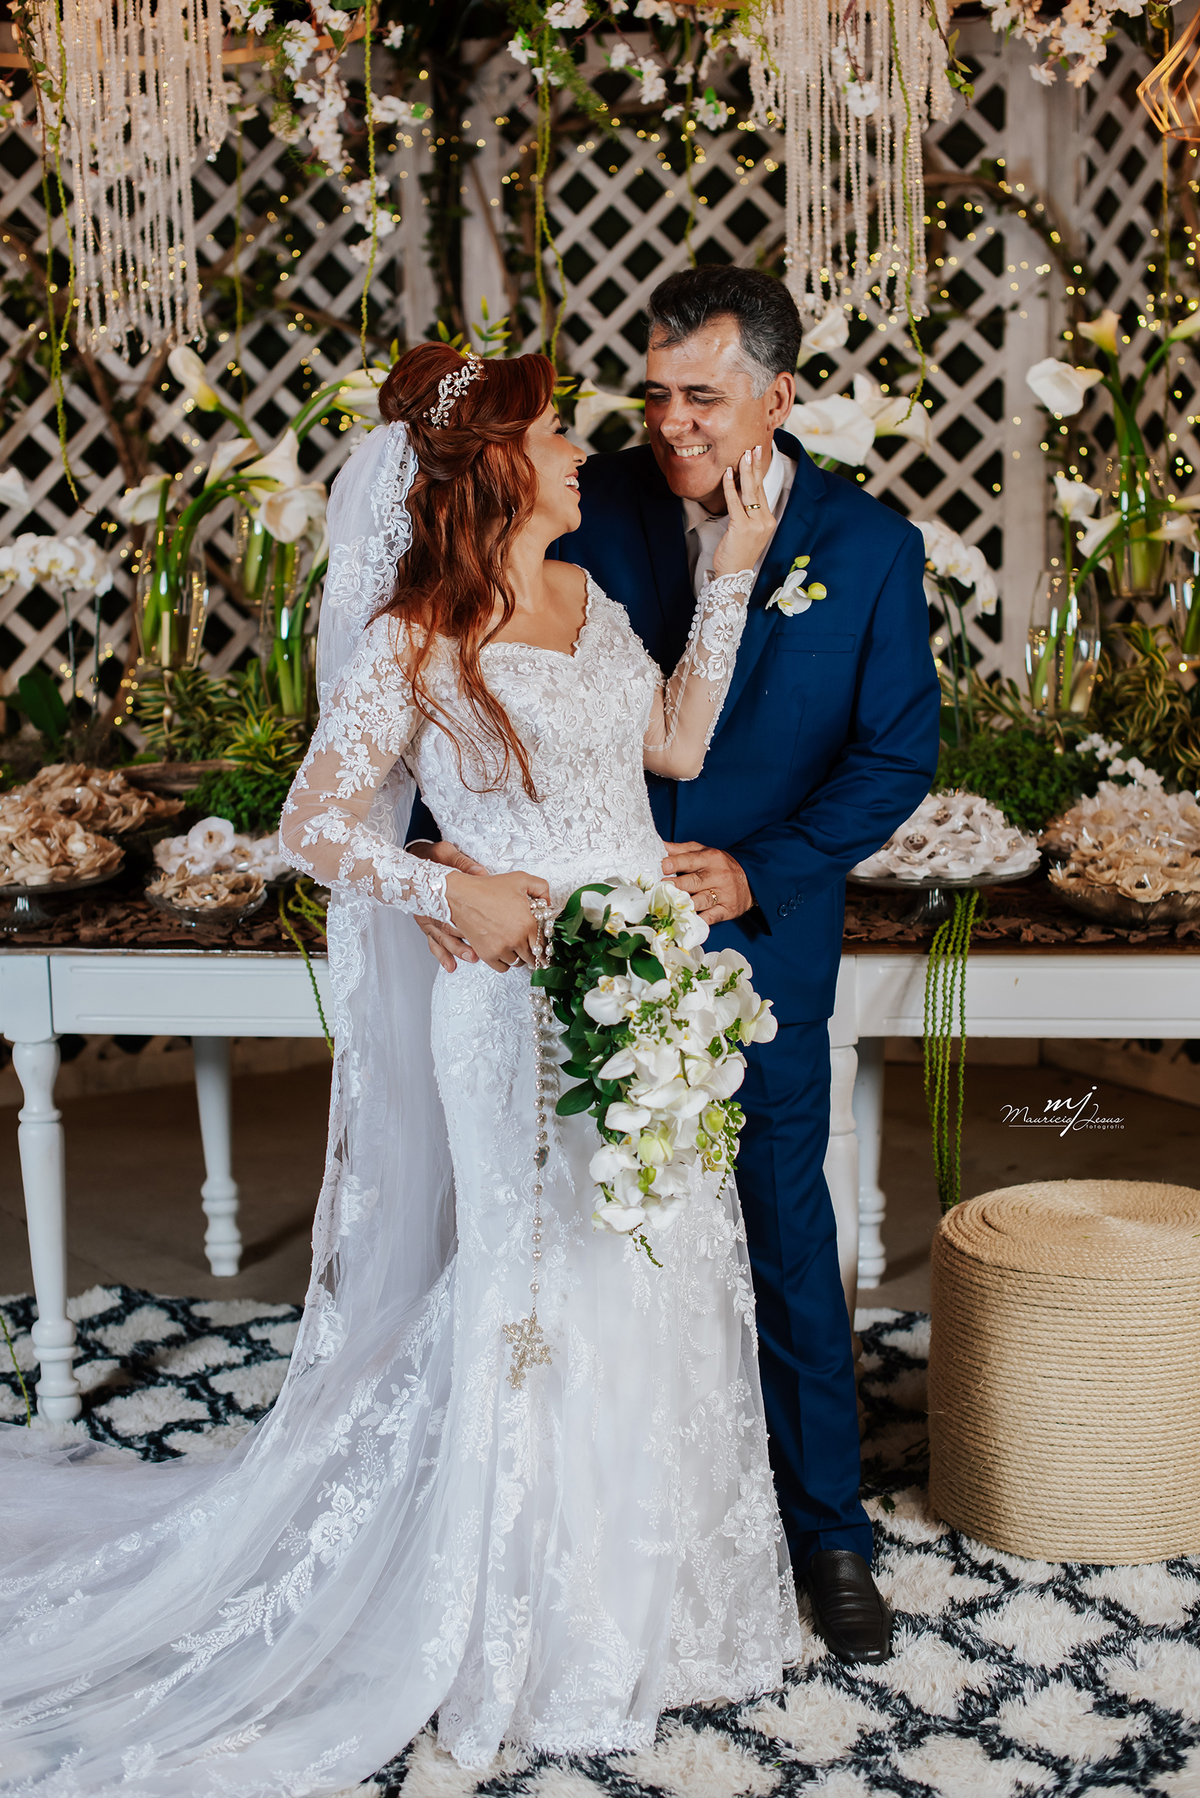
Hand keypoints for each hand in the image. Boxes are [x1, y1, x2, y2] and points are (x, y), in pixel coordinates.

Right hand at [410, 840, 486, 972]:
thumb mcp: (445, 853)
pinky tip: (450, 966)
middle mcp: (430, 906)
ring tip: (469, 958)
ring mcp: (428, 916)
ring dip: (454, 950)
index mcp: (436, 889)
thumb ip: (462, 863)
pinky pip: (433, 941)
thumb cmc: (430, 856)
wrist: (412, 859)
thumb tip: (481, 872)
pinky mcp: (427, 922)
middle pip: (445, 927)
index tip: (480, 928)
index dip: (464, 919)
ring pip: (441, 937)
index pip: (451, 905)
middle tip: (474, 952)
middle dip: (460, 942)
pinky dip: (441, 954)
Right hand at [445, 868, 550, 972]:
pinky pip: (502, 968)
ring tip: (517, 947)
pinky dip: (505, 962)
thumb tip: (549, 903)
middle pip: (532, 956)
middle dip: (533, 952)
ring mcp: (501, 949)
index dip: (544, 947)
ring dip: (519, 956)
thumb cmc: (487, 889)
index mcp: (527, 924)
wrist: (462, 896)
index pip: (543, 945)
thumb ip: (541, 888)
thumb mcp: (521, 879)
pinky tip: (506, 952)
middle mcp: (515, 939)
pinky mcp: (487, 954)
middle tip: (532, 949)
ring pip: (517, 962)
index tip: (545, 950)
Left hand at [661, 841, 752, 925]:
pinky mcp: (727, 910)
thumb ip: (681, 850)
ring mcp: (723, 894)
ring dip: (684, 904)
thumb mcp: (704, 852)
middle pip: (694, 882)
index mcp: (710, 858)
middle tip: (660, 887)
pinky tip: (685, 920)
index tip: (663, 866)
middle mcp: (717, 876)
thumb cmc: (720, 866)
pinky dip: (698, 920)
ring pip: (701, 901)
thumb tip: (659, 846)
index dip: (676, 863)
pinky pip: (710, 917)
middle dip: (676, 885)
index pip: (691, 860)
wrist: (751, 880)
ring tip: (669, 905)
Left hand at [712, 444, 774, 577]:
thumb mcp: (746, 532)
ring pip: (750, 492)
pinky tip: (729, 474)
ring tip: (744, 455)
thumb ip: (746, 514)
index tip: (757, 457)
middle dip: (755, 466)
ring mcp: (756, 524)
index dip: (758, 473)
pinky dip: (731, 486)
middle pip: (759, 488)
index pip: (762, 492)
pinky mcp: (742, 527)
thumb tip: (738, 493)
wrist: (733, 575)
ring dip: (746, 471)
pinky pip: (735, 502)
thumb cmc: (736, 554)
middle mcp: (765, 521)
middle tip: (753, 448)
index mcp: (768, 521)